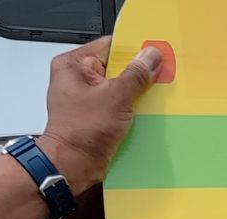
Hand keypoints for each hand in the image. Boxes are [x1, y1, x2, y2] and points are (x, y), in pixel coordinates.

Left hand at [36, 36, 161, 193]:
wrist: (72, 165)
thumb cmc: (80, 133)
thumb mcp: (116, 97)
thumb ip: (136, 74)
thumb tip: (150, 56)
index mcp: (73, 64)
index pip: (110, 45)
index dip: (133, 51)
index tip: (153, 57)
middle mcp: (76, 78)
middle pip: (116, 66)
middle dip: (136, 75)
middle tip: (151, 81)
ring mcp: (85, 96)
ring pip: (119, 86)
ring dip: (134, 94)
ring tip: (142, 101)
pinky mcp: (94, 113)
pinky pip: (117, 103)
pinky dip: (129, 107)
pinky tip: (139, 113)